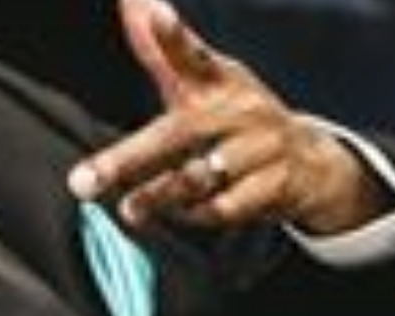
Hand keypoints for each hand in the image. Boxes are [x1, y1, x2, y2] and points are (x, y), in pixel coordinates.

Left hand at [67, 0, 381, 233]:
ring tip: (129, 211)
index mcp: (218, 80)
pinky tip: (178, 215)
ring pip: (199, 176)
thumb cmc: (237, 117)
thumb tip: (131, 0)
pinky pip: (224, 208)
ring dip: (159, 196)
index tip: (153, 13)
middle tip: (84, 182)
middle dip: (127, 160)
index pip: (192, 55)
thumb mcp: (206, 81)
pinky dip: (196, 215)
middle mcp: (238, 111)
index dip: (172, 36)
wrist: (310, 161)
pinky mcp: (274, 186)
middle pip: (177, 134)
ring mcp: (259, 149)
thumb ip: (165, 49)